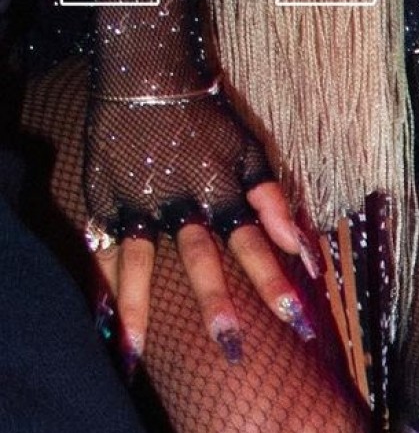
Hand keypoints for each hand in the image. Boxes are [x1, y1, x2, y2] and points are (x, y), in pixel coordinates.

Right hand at [83, 92, 319, 366]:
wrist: (147, 79)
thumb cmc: (208, 120)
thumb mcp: (250, 154)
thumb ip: (273, 203)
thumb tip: (303, 248)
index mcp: (220, 193)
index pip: (255, 247)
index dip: (276, 283)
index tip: (299, 320)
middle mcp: (179, 204)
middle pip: (200, 261)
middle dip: (216, 306)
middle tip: (231, 348)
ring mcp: (136, 204)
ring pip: (138, 263)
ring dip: (139, 308)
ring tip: (137, 353)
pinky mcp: (102, 200)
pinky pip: (102, 247)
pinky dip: (102, 282)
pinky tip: (104, 319)